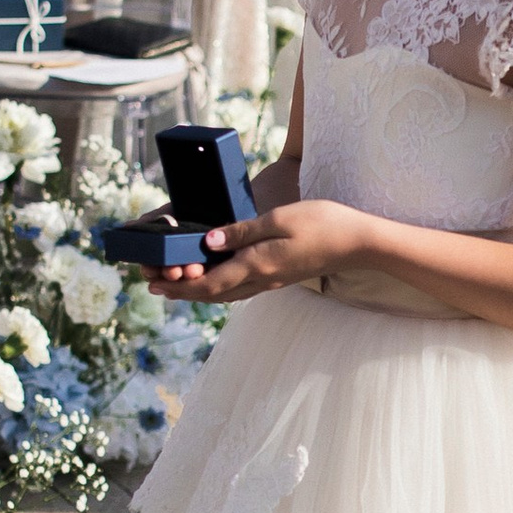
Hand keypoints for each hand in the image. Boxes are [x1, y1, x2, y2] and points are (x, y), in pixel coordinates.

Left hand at [148, 199, 368, 299]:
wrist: (358, 243)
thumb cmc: (322, 224)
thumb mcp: (279, 219)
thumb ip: (242, 231)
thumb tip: (208, 241)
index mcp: (257, 266)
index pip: (209, 284)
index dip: (178, 286)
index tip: (154, 282)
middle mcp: (261, 280)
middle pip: (212, 294)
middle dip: (181, 290)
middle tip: (155, 284)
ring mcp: (271, 281)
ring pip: (226, 293)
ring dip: (198, 290)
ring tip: (176, 283)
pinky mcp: (279, 277)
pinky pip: (240, 287)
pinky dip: (218, 285)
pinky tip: (214, 276)